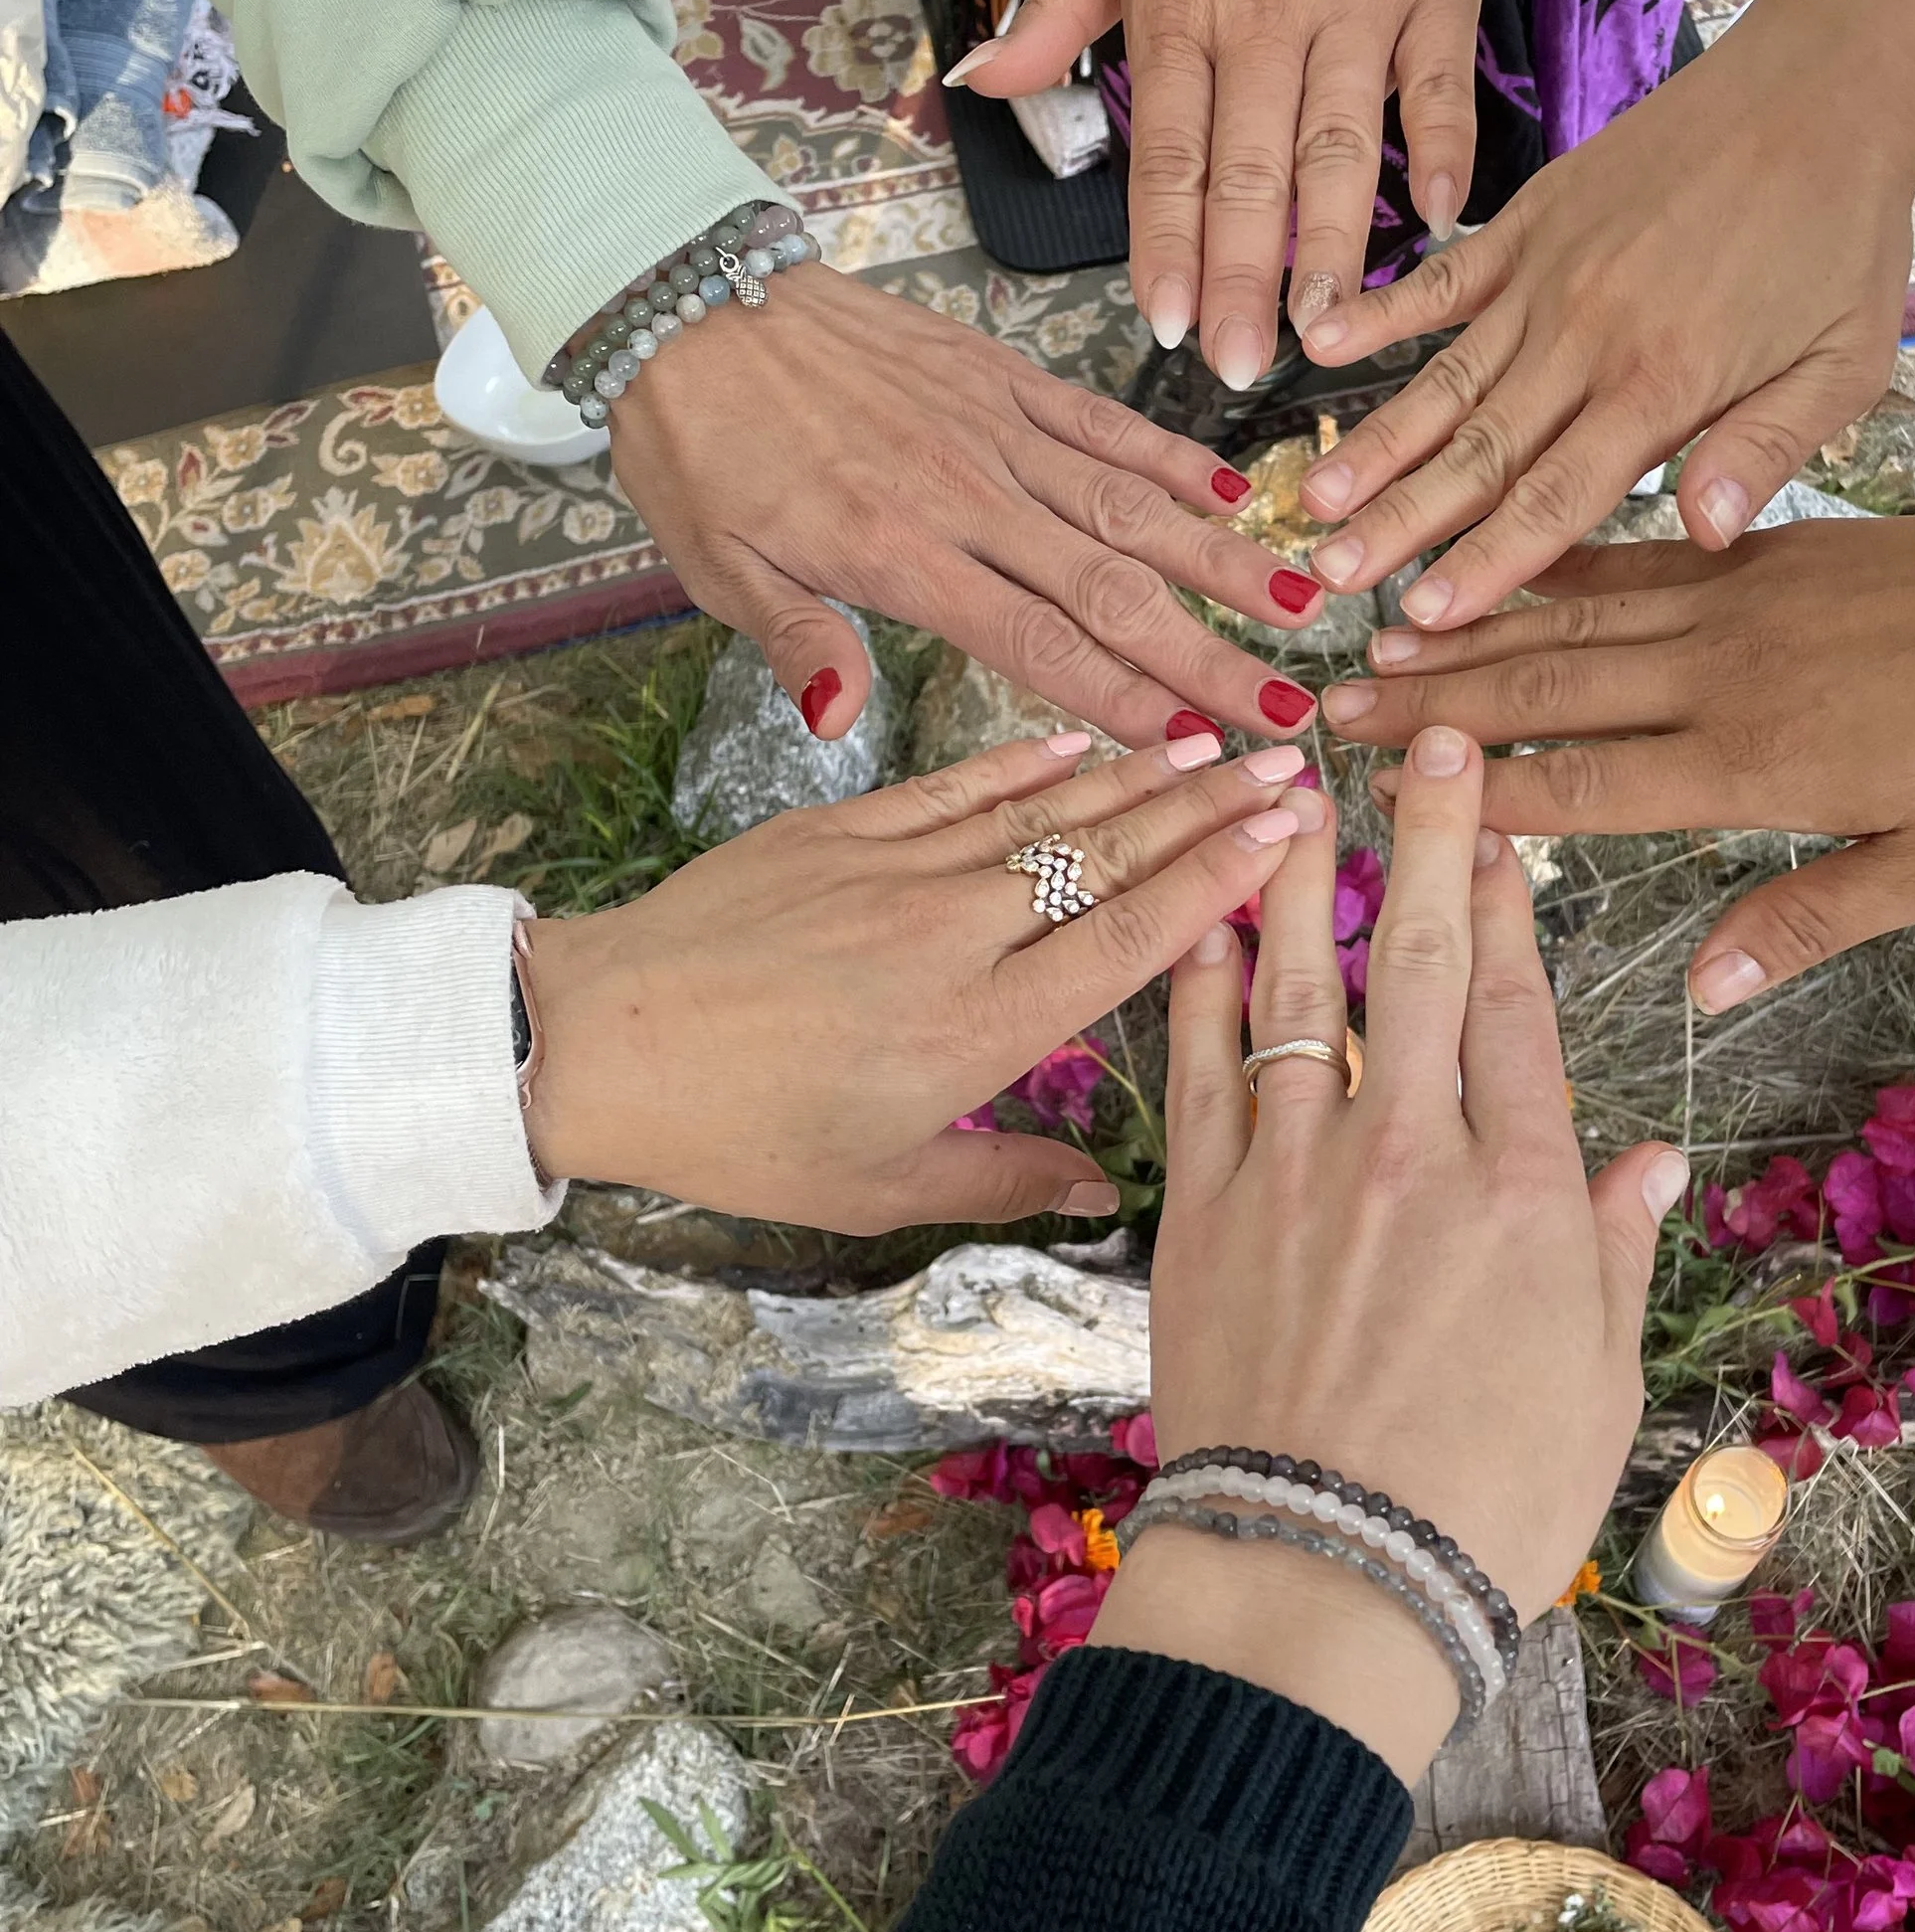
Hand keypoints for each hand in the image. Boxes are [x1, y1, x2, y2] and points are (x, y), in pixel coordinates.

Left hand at [519, 729, 1324, 1229]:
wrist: (607, 1041)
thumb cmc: (742, 1132)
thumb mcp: (878, 1188)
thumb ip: (1003, 1182)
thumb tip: (1102, 1194)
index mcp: (980, 1032)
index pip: (1128, 937)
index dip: (1217, 879)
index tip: (1287, 834)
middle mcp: (956, 938)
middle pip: (1110, 858)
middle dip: (1209, 806)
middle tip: (1289, 763)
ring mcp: (899, 872)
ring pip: (1047, 809)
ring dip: (1139, 771)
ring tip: (1214, 737)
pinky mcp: (840, 829)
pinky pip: (957, 786)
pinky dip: (1026, 760)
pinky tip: (1083, 742)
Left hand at [607, 261, 1326, 746]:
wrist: (687, 303)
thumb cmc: (701, 450)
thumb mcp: (718, 567)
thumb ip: (798, 640)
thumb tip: (840, 721)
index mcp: (897, 552)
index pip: (1036, 643)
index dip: (1127, 701)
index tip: (1202, 751)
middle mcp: (965, 492)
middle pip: (1110, 588)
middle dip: (1208, 655)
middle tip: (1288, 708)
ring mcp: (992, 427)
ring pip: (1130, 503)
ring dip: (1219, 560)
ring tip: (1300, 605)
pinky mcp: (999, 375)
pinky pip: (1103, 422)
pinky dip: (1174, 457)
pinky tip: (1235, 497)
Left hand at [950, 0, 1481, 395]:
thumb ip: (1053, 14)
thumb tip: (977, 87)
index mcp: (1180, 11)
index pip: (1169, 156)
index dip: (1169, 247)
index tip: (1169, 327)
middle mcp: (1264, 20)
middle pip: (1250, 172)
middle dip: (1242, 277)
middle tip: (1239, 367)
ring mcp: (1354, 9)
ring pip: (1341, 146)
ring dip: (1334, 244)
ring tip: (1325, 328)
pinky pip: (1439, 85)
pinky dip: (1445, 150)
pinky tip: (1441, 221)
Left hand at [1090, 729, 1683, 1780]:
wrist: (1328, 1573)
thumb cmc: (1483, 1501)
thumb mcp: (1598, 1382)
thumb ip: (1611, 1253)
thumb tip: (1649, 1164)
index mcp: (1524, 1188)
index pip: (1523, 1008)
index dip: (1514, 905)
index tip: (1502, 826)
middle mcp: (1414, 1149)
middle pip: (1427, 961)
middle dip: (1430, 838)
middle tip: (1428, 742)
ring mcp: (1300, 1169)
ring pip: (1301, 984)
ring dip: (1300, 875)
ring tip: (1291, 786)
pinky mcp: (1206, 1209)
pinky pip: (1200, 1066)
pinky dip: (1200, 988)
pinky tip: (1199, 923)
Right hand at [1287, 0, 1914, 631]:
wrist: (1823, 85)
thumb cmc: (1844, 233)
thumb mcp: (1844, 362)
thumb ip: (1769, 449)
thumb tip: (1707, 537)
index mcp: (1665, 383)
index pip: (1558, 497)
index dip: (1488, 564)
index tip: (1427, 619)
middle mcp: (1589, 334)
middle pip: (1479, 452)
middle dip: (1401, 524)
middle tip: (1330, 579)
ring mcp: (1550, 274)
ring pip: (1446, 380)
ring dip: (1376, 444)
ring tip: (1312, 498)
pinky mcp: (1533, 219)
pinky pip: (1443, 278)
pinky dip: (1381, 312)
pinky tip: (1319, 342)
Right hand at [1318, 445, 1914, 1018]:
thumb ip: (1809, 918)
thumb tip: (1699, 990)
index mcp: (1755, 760)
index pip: (1581, 783)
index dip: (1478, 793)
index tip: (1383, 795)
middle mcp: (1724, 669)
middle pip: (1548, 686)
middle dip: (1433, 700)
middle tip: (1327, 709)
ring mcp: (1741, 597)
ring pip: (1575, 613)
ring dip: (1471, 626)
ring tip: (1377, 634)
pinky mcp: (1769, 548)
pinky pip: (1636, 558)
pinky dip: (1557, 565)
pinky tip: (1504, 565)